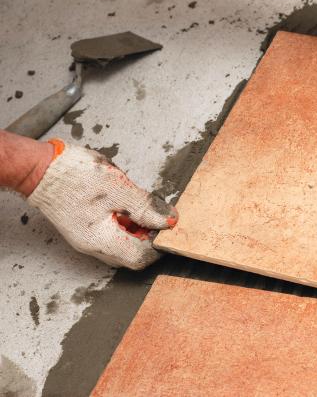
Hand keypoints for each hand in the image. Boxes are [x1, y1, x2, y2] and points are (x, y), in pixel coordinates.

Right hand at [27, 140, 177, 269]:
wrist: (39, 167)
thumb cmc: (72, 175)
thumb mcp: (118, 187)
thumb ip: (146, 206)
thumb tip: (168, 220)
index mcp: (101, 240)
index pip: (140, 257)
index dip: (159, 244)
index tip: (169, 226)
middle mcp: (92, 246)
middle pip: (131, 254)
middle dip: (149, 238)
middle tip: (160, 217)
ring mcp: (86, 238)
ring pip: (122, 244)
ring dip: (138, 230)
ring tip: (144, 208)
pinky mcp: (84, 228)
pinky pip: (111, 234)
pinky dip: (125, 224)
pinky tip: (128, 206)